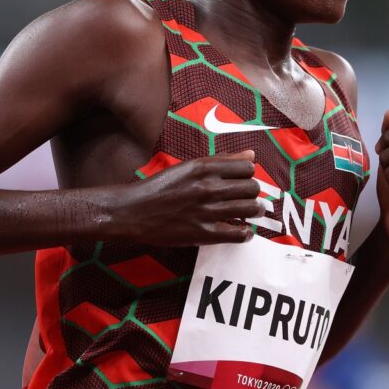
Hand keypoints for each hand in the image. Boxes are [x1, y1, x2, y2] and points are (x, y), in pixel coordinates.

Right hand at [110, 150, 262, 245]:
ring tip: (249, 214)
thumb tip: (251, 155)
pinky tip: (242, 232)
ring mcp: (207, 211)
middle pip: (252, 188)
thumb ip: (221, 160)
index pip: (247, 167)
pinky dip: (245, 234)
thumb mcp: (188, 166)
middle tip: (248, 199)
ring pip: (250, 209)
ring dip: (254, 211)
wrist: (134, 211)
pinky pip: (238, 234)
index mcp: (204, 168)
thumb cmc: (160, 187)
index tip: (242, 181)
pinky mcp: (204, 233)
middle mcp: (209, 187)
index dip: (248, 175)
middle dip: (253, 193)